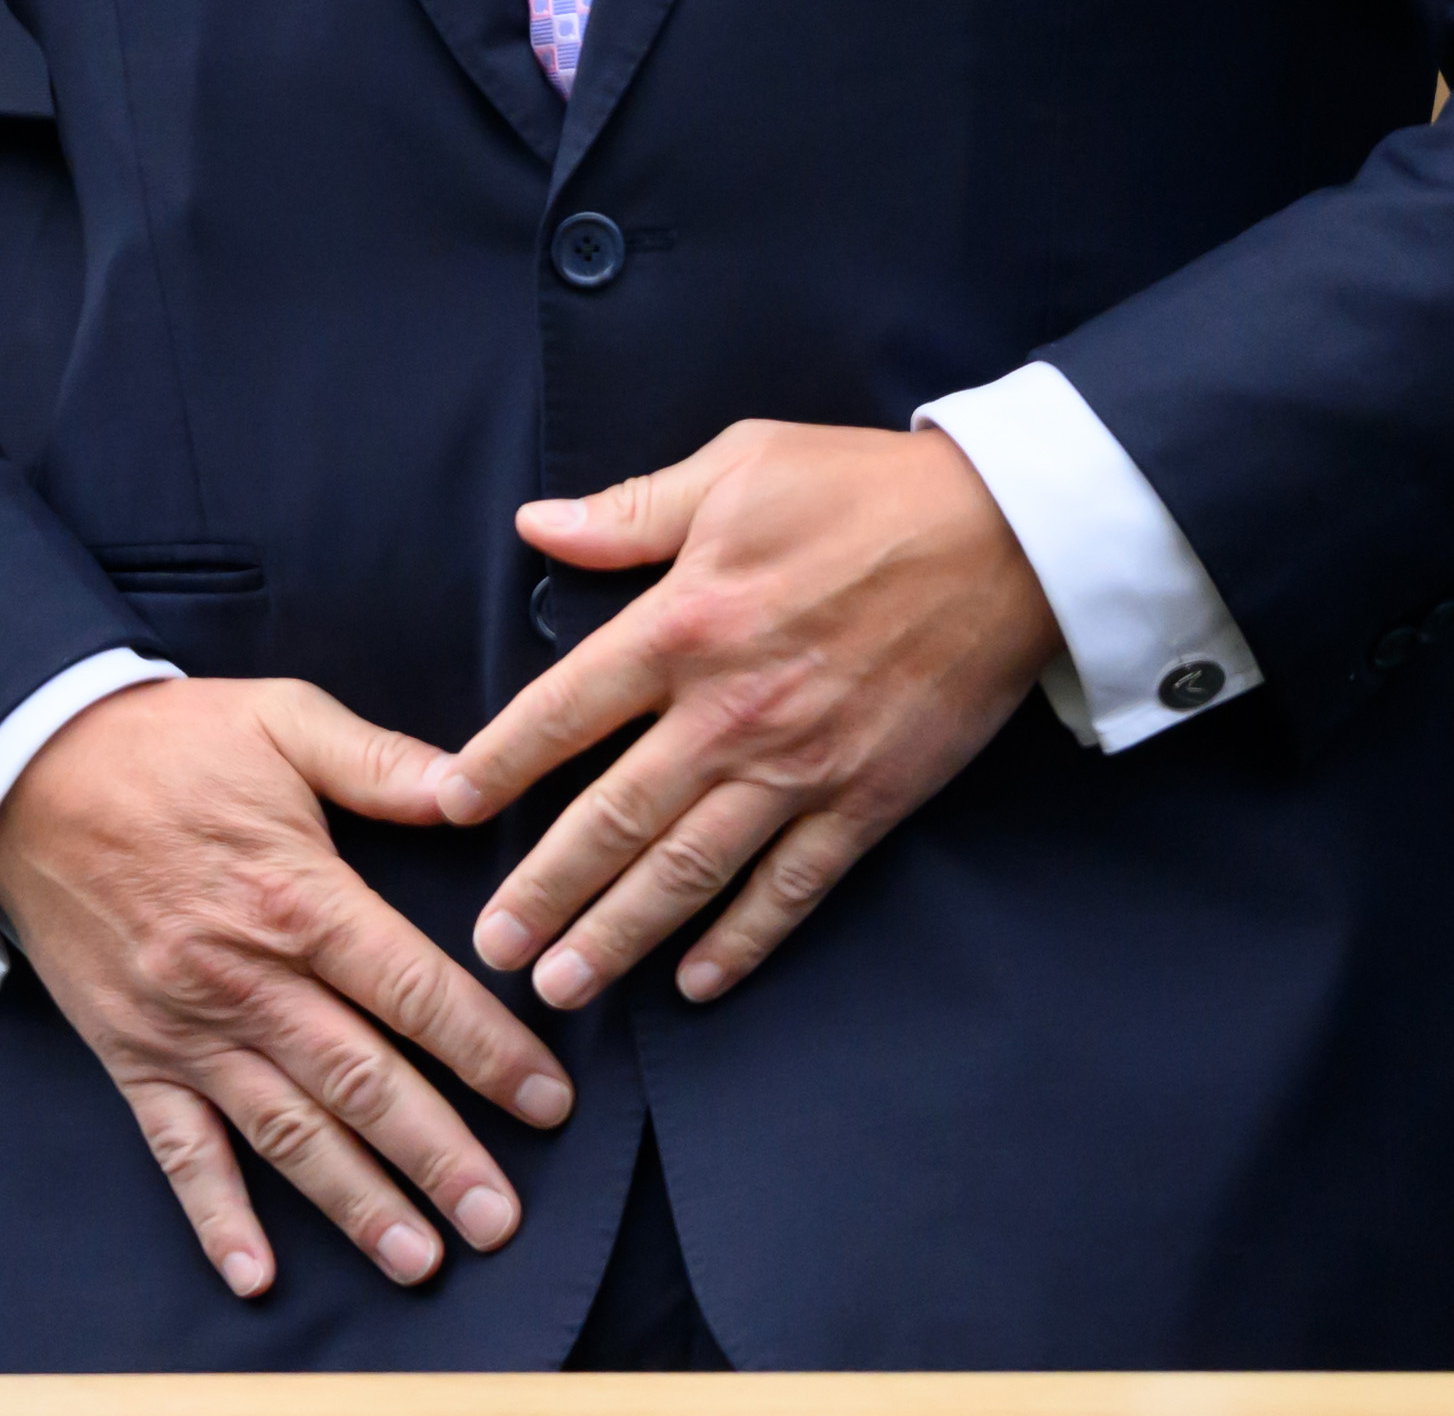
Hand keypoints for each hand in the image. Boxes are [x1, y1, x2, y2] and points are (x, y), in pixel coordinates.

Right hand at [0, 673, 574, 1299]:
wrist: (23, 771)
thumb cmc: (164, 743)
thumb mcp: (280, 717)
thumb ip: (380, 761)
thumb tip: (473, 787)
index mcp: (296, 896)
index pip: (413, 989)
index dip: (487, 1050)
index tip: (548, 1103)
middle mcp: (246, 977)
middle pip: (360, 1080)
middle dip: (437, 1155)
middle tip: (498, 1220)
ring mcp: (185, 1026)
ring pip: (285, 1130)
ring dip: (355, 1200)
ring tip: (419, 1259)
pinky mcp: (132, 1052)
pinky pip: (176, 1148)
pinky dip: (215, 1214)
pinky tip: (255, 1274)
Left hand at [430, 420, 1055, 1010]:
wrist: (1009, 538)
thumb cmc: (863, 491)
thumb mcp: (734, 468)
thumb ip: (630, 511)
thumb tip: (538, 525)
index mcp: (684, 623)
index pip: (563, 709)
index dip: (498, 764)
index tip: (444, 810)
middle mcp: (729, 710)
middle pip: (614, 815)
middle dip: (545, 887)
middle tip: (488, 946)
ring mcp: (801, 766)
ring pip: (690, 869)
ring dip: (621, 933)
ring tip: (562, 985)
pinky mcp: (867, 802)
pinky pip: (792, 888)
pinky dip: (743, 941)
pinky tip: (695, 983)